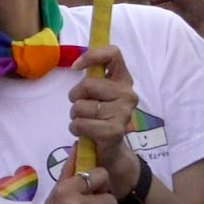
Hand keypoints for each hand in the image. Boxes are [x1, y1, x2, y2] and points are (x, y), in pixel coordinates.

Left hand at [69, 45, 139, 197]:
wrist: (111, 150)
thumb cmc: (100, 116)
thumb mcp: (98, 93)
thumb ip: (93, 77)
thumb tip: (77, 63)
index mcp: (124, 79)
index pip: (113, 54)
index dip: (91, 56)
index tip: (75, 67)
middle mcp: (128, 94)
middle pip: (88, 84)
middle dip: (75, 96)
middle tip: (81, 107)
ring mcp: (123, 113)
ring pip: (80, 106)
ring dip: (75, 116)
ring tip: (85, 121)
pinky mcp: (114, 131)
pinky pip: (81, 123)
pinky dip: (76, 128)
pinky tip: (84, 132)